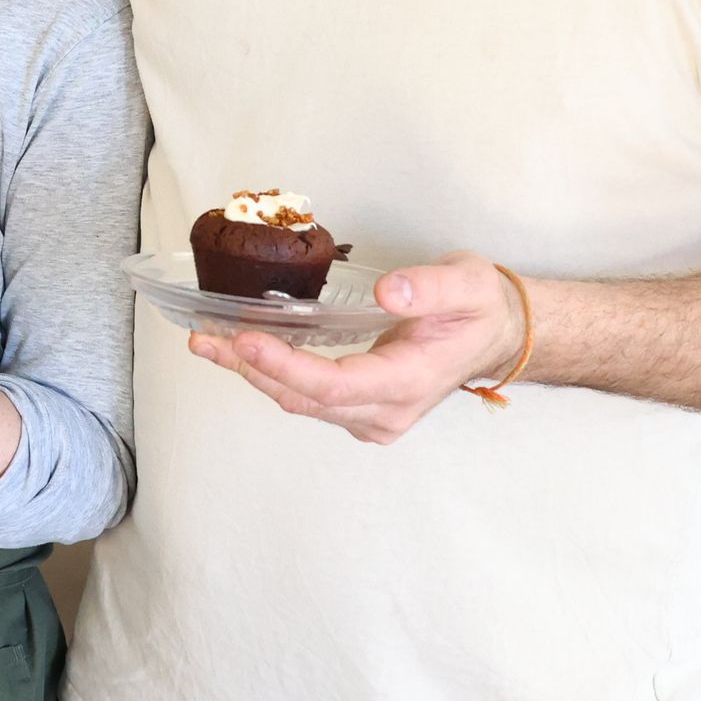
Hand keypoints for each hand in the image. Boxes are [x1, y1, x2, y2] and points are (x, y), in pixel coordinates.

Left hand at [188, 253, 529, 445]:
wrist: (496, 334)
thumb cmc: (480, 307)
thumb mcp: (467, 283)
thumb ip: (429, 288)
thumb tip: (389, 292)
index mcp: (409, 382)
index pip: (335, 384)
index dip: (285, 366)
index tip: (245, 340)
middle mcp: (386, 412)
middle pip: (305, 398)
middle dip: (250, 369)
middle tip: (204, 338)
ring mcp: (372, 417)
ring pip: (301, 402)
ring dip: (254, 374)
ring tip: (210, 342)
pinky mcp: (362, 411)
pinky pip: (309, 398)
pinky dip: (274, 375)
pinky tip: (245, 351)